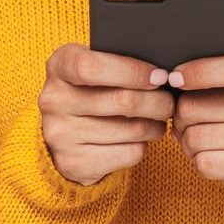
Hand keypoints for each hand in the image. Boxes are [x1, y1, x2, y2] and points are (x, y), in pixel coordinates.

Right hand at [38, 43, 174, 185]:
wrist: (63, 132)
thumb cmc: (90, 89)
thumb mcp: (93, 66)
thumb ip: (117, 61)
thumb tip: (161, 71)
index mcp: (58, 67)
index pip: (91, 67)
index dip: (131, 71)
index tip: (159, 76)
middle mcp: (54, 101)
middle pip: (122, 101)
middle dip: (157, 101)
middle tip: (169, 101)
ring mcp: (61, 135)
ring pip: (131, 130)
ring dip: (155, 125)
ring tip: (159, 119)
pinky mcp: (75, 163)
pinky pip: (129, 153)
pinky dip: (144, 145)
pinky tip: (142, 137)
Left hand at [171, 47, 223, 196]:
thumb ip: (215, 69)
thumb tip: (172, 83)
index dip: (200, 72)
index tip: (176, 79)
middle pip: (195, 107)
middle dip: (180, 115)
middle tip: (186, 118)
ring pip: (195, 138)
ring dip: (186, 140)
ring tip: (198, 136)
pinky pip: (205, 164)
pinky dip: (197, 160)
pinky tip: (210, 154)